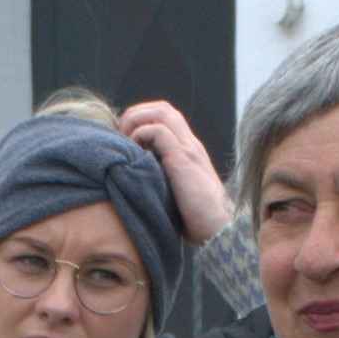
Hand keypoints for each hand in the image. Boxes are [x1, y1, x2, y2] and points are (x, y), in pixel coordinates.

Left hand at [122, 98, 231, 241]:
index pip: (166, 116)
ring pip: (161, 113)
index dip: (143, 118)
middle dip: (136, 114)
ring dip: (137, 120)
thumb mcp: (177, 191)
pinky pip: (158, 131)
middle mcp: (190, 143)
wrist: (219, 229)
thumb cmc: (197, 218)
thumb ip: (163, 177)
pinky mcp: (182, 159)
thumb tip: (136, 177)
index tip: (126, 137)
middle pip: (162, 108)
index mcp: (189, 149)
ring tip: (124, 139)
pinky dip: (141, 135)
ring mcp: (188, 149)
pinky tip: (134, 154)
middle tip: (120, 134)